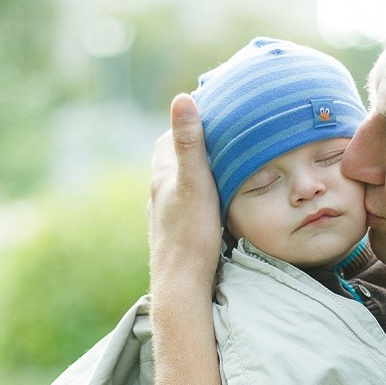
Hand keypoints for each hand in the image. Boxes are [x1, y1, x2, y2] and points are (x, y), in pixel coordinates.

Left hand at [148, 93, 224, 384]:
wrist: (182, 286)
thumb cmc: (190, 235)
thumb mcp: (195, 183)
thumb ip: (189, 143)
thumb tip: (182, 98)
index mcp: (163, 176)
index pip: (170, 138)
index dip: (189, 122)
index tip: (212, 109)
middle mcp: (160, 194)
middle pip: (176, 160)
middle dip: (195, 145)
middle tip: (224, 134)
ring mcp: (168, 214)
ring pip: (182, 183)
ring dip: (199, 171)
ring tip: (225, 162)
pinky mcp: (178, 232)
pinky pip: (190, 203)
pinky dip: (202, 193)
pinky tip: (218, 199)